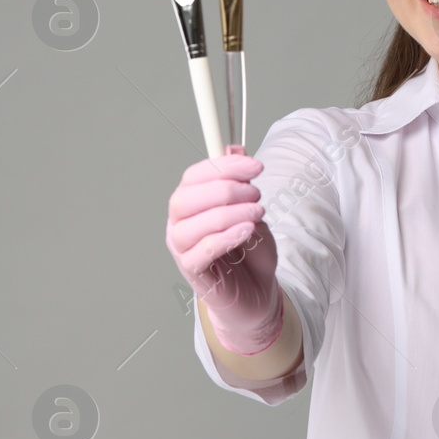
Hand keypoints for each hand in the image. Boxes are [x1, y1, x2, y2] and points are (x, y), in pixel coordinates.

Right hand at [165, 144, 283, 353]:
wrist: (258, 292)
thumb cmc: (250, 252)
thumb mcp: (251, 209)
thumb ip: (240, 181)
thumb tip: (234, 147)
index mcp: (190, 203)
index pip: (194, 176)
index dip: (224, 166)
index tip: (256, 166)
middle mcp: (180, 223)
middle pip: (185, 198)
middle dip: (224, 189)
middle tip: (257, 194)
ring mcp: (182, 249)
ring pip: (190, 225)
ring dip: (227, 214)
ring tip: (257, 214)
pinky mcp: (192, 272)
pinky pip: (200, 252)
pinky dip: (224, 238)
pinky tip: (246, 230)